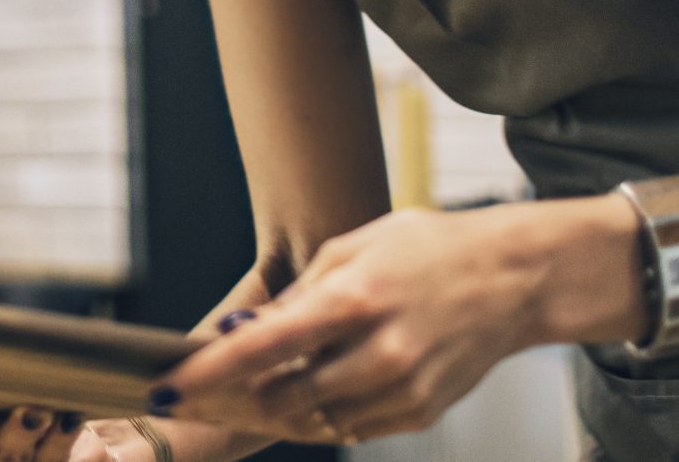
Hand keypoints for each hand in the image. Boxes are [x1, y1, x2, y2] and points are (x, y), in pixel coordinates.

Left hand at [147, 207, 564, 443]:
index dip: (207, 372)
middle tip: (199, 394)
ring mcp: (404, 388)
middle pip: (282, 398)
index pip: (262, 347)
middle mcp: (380, 351)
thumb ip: (298, 297)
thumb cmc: (425, 250)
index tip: (166, 387)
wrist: (512, 279)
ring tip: (250, 389)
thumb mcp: (353, 249)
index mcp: (356, 298)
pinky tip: (311, 390)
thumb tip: (243, 334)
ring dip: (275, 410)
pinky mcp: (421, 413)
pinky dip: (321, 415)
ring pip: (314, 421)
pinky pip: (351, 429)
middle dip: (233, 400)